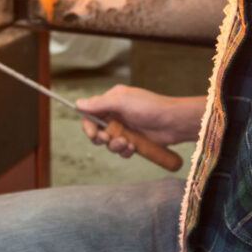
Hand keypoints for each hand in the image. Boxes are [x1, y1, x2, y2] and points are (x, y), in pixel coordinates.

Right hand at [76, 84, 204, 157]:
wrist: (174, 123)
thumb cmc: (150, 107)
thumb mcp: (122, 102)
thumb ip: (99, 103)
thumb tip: (78, 104)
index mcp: (112, 101)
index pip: (91, 114)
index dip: (89, 126)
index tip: (93, 134)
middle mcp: (116, 114)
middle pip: (97, 131)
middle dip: (101, 138)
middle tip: (109, 139)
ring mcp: (125, 128)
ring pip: (109, 143)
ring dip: (115, 146)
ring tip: (128, 143)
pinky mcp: (133, 140)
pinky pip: (121, 150)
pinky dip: (125, 151)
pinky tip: (135, 147)